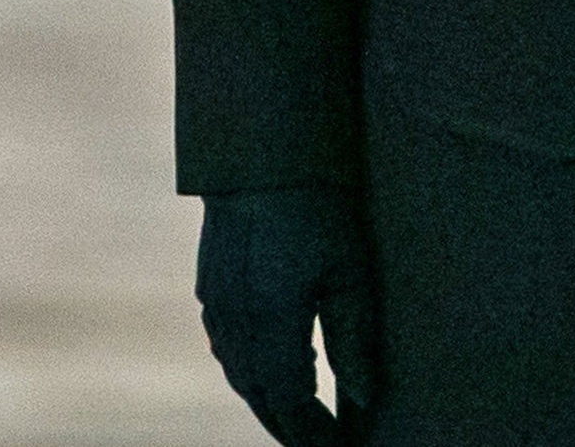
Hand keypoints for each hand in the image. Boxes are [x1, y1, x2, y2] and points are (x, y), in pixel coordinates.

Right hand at [197, 186, 377, 444]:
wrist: (262, 156)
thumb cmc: (319, 206)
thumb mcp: (350, 270)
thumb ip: (354, 339)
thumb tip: (364, 399)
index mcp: (271, 320)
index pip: (291, 401)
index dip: (314, 433)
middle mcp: (235, 321)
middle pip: (261, 396)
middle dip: (291, 428)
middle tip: (323, 445)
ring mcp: (217, 306)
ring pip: (239, 377)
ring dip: (269, 404)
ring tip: (301, 422)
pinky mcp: (210, 290)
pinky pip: (227, 351)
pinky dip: (250, 375)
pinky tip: (270, 378)